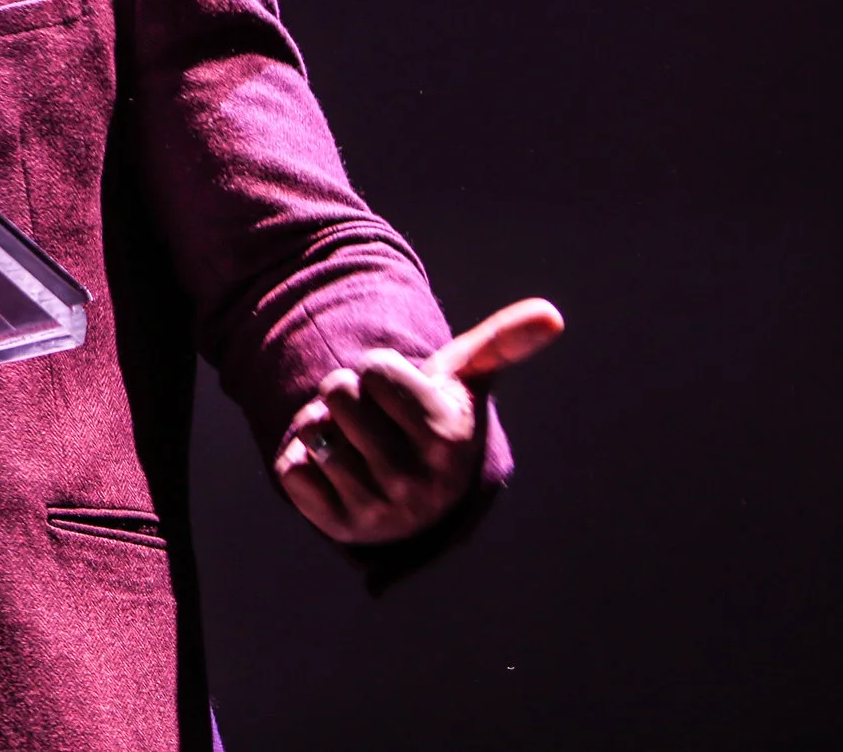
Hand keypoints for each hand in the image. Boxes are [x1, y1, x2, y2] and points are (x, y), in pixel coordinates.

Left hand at [273, 297, 563, 545]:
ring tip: (356, 443)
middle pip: (337, 391)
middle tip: (374, 420)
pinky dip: (300, 461)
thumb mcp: (465, 379)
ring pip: (312, 428)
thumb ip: (503, 342)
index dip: (378, 372)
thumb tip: (552, 314)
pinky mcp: (339, 528)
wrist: (414, 496)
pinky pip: (290, 468)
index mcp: (448, 437)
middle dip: (346, 394)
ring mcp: (379, 510)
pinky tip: (333, 473)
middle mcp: (418, 481)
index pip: (374, 367)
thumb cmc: (435, 418)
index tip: (398, 394)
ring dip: (323, 426)